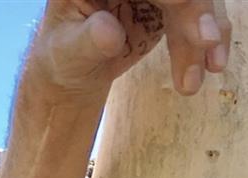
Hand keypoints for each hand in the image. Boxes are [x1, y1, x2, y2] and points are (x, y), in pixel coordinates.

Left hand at [30, 0, 231, 101]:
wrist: (73, 75)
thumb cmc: (61, 59)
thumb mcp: (67, 52)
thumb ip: (88, 40)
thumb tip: (108, 32)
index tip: (182, 3)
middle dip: (196, 10)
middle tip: (206, 40)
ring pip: (192, 1)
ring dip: (205, 33)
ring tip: (210, 66)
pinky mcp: (168, 8)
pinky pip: (197, 18)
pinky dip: (205, 43)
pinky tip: (209, 66)